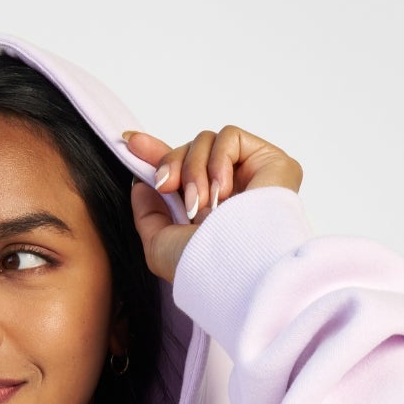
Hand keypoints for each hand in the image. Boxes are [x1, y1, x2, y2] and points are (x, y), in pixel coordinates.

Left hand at [123, 125, 303, 283]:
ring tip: (202, 203)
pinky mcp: (271, 162)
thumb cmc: (202, 267)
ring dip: (194, 170)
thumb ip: (148, 214)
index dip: (157, 153)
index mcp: (207, 210)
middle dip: (172, 164)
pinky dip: (218, 161)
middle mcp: (230, 193)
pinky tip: (223, 192)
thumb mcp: (159, 247)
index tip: (132, 143)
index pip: (182, 169)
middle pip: (190, 150)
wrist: (233, 266)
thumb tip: (141, 184)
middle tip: (167, 186)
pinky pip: (230, 137)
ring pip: (206, 141)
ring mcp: (252, 176)